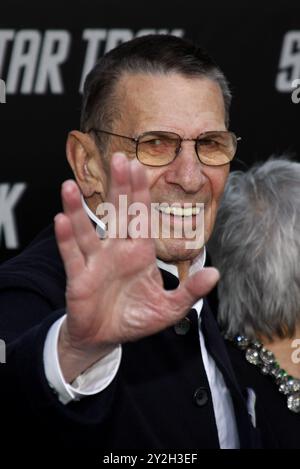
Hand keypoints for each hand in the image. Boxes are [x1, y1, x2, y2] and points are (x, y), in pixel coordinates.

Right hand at [54, 153, 218, 381]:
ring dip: (78, 209)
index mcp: (140, 252)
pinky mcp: (79, 278)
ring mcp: (96, 262)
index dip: (141, 192)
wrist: (106, 336)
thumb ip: (190, 291)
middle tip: (119, 158)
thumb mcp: (170, 307)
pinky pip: (72, 255)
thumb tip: (215, 273)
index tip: (140, 166)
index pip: (141, 216)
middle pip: (117, 214)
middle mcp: (117, 251)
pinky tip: (62, 220)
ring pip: (87, 231)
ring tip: (69, 186)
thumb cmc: (136, 317)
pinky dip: (67, 239)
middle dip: (119, 187)